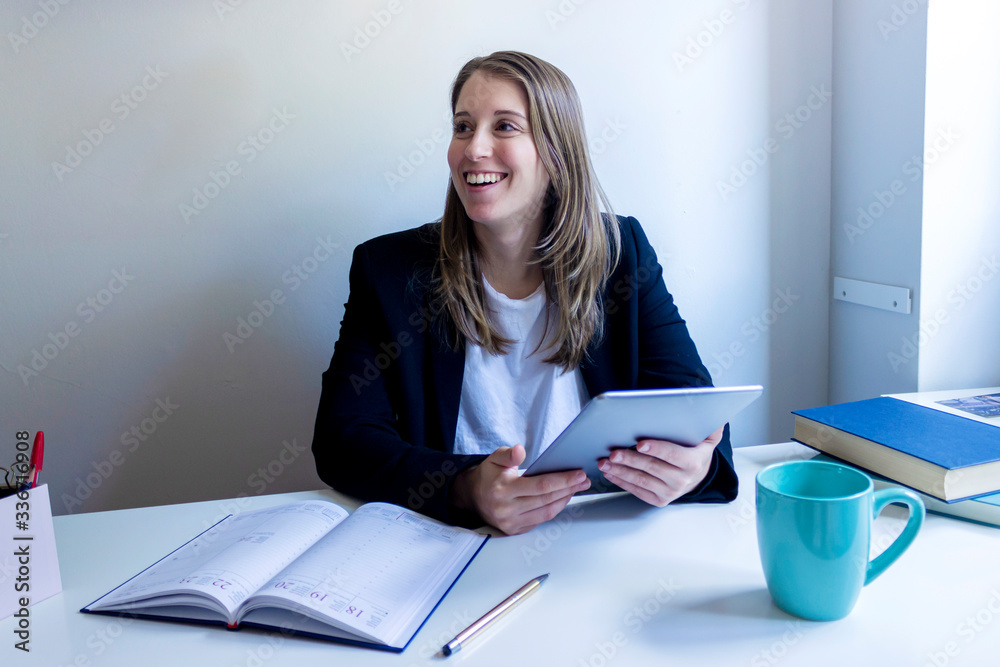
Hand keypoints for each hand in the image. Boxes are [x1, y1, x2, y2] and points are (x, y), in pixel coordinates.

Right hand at [451, 444, 590, 534]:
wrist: (473, 497)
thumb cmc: (488, 475)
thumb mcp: (494, 458)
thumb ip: (508, 454)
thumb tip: (520, 450)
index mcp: (503, 489)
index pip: (540, 485)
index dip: (563, 480)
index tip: (579, 473)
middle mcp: (507, 509)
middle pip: (547, 499)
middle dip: (569, 489)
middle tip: (584, 480)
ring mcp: (510, 522)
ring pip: (546, 512)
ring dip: (565, 500)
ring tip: (577, 488)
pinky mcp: (514, 530)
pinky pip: (540, 520)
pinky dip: (554, 509)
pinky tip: (562, 498)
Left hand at [597, 426, 723, 506]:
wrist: (696, 477)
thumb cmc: (695, 452)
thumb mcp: (708, 438)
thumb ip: (711, 427)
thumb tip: (716, 417)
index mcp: (693, 462)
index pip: (673, 455)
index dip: (656, 449)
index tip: (640, 444)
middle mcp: (682, 480)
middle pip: (652, 468)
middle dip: (630, 460)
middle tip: (613, 453)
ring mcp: (669, 492)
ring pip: (641, 481)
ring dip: (620, 472)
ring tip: (605, 463)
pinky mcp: (658, 500)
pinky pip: (637, 491)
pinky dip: (621, 482)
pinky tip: (610, 473)